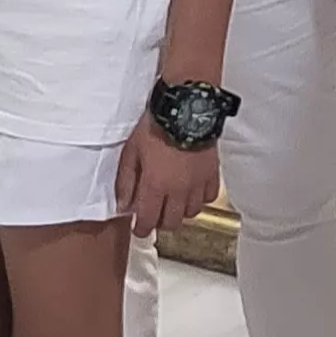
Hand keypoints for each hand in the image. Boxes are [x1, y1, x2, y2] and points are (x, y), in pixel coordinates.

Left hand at [118, 121, 219, 238]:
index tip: (139, 228)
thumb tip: (123, 205)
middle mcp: (178, 190)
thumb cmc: (156, 126)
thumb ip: (126, 181)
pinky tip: (192, 190)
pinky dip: (200, 198)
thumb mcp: (131, 151)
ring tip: (173, 200)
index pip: (148, 221)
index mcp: (155, 185)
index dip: (141, 229)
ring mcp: (197, 183)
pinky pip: (209, 198)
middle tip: (154, 212)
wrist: (185, 108)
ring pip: (191, 213)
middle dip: (160, 222)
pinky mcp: (212, 174)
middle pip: (171, 223)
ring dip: (180, 211)